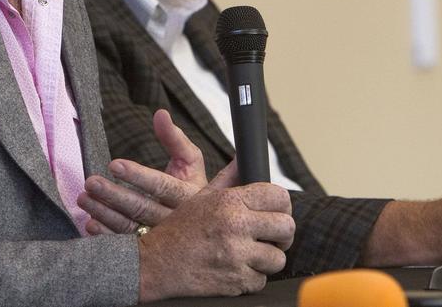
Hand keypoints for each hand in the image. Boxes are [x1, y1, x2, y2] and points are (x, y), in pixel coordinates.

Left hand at [79, 109, 213, 233]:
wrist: (206, 224)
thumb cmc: (192, 183)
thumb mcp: (191, 160)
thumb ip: (174, 138)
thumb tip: (160, 113)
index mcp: (188, 196)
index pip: (161, 185)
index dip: (138, 176)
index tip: (114, 164)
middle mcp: (175, 220)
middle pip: (141, 207)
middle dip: (114, 194)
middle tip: (90, 181)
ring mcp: (161, 236)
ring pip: (130, 226)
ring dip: (104, 213)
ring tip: (83, 198)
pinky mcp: (149, 248)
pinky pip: (126, 244)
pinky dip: (107, 235)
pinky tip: (90, 224)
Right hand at [137, 175, 294, 300]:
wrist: (154, 264)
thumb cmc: (177, 230)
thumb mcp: (199, 197)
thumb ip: (227, 179)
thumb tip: (242, 160)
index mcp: (229, 201)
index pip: (278, 196)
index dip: (281, 204)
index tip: (276, 212)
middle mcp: (235, 226)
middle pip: (286, 227)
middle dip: (281, 233)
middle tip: (270, 236)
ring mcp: (237, 256)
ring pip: (278, 258)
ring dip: (266, 258)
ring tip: (249, 254)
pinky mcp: (237, 281)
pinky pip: (262, 280)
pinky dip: (251, 277)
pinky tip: (236, 269)